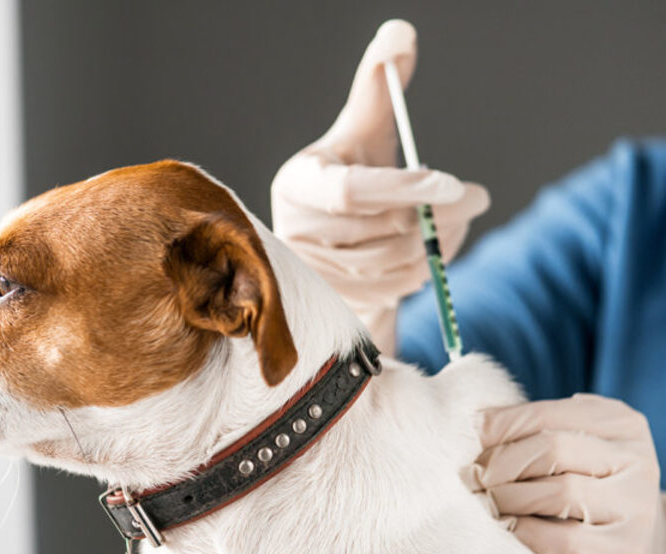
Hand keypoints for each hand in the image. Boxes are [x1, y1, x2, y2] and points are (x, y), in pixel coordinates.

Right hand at [271, 19, 488, 353]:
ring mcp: (315, 274)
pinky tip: (434, 249)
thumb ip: (378, 84)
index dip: (405, 188)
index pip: (351, 191)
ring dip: (439, 243)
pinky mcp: (337, 301)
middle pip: (381, 230)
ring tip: (456, 220)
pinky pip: (395, 290)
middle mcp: (296, 232)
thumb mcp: (361, 131)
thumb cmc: (348, 173)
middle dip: (439, 215)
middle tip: (477, 197)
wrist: (331, 241)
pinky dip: (426, 270)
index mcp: (298, 183)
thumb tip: (401, 32)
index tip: (456, 182)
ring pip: (394, 263)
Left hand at [467, 394, 665, 553]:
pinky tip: (507, 528)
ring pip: (557, 492)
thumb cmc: (585, 487)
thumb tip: (478, 423)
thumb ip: (535, 429)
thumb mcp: (570, 448)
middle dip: (499, 464)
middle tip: (470, 477)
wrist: (632, 548)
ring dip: (506, 498)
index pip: (544, 414)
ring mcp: (636, 507)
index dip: (498, 427)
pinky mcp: (626, 551)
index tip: (471, 441)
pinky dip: (524, 532)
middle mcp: (637, 460)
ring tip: (485, 502)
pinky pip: (562, 539)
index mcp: (619, 423)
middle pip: (550, 449)